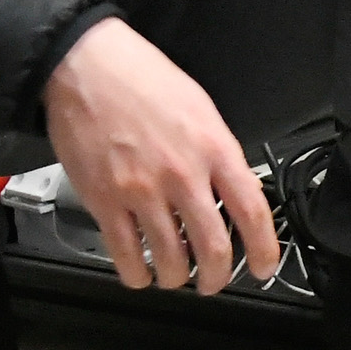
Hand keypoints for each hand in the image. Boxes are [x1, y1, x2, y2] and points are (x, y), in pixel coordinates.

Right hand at [42, 18, 279, 294]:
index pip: (253, 212)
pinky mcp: (103, 201)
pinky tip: (140, 273)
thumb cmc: (142, 80)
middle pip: (213, 248)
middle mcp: (182, 175)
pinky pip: (126, 254)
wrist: (86, 67)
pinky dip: (137, 274)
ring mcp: (141, 191)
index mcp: (214, 149)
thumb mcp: (201, 109)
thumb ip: (220, 154)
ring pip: (170, 259)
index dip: (264, 250)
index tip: (263, 267)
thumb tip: (234, 191)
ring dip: (176, 278)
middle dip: (217, 277)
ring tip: (175, 276)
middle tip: (213, 282)